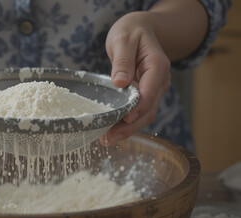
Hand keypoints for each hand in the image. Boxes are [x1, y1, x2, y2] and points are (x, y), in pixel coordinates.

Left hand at [100, 12, 170, 145]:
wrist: (139, 30)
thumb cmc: (130, 31)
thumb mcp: (123, 40)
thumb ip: (122, 60)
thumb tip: (120, 82)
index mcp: (157, 66)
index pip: (150, 92)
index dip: (137, 108)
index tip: (123, 120)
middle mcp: (160, 81)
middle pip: (148, 110)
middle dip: (130, 127)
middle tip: (109, 138)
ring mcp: (154, 89)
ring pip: (144, 115)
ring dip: (127, 129)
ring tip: (106, 140)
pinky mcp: (144, 94)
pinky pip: (138, 112)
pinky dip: (126, 123)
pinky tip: (111, 131)